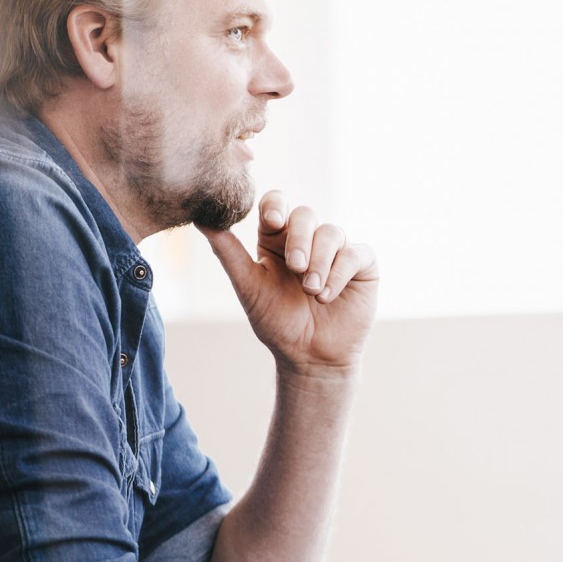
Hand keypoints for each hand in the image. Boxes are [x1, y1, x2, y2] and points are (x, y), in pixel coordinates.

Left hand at [201, 190, 377, 375]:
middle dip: (300, 240)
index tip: (274, 221)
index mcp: (276, 238)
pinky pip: (355, 253)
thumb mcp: (248, 286)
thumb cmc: (277, 323)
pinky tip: (327, 296)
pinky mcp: (361, 264)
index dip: (276, 205)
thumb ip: (227, 252)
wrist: (311, 357)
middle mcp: (307, 238)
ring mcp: (336, 250)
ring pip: (332, 232)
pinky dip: (340, 272)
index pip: (276, 204)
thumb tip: (201, 218)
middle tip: (296, 267)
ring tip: (312, 291)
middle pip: (305, 214)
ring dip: (321, 262)